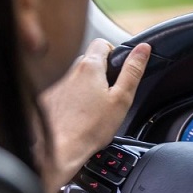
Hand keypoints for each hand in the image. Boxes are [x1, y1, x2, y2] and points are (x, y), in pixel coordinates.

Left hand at [37, 39, 150, 192]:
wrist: (60, 149)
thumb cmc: (91, 128)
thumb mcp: (122, 98)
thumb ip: (133, 71)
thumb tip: (143, 49)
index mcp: (89, 67)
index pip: (102, 43)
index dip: (115, 53)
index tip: (119, 71)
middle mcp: (70, 71)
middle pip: (90, 60)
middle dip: (102, 72)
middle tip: (110, 94)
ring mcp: (57, 85)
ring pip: (77, 77)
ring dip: (87, 86)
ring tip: (94, 109)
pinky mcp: (48, 99)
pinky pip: (65, 91)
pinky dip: (73, 99)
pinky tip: (79, 116)